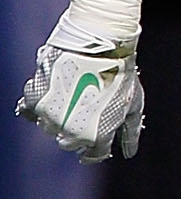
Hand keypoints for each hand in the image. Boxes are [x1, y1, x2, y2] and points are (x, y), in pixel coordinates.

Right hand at [17, 19, 144, 161]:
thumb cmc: (121, 72)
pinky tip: (49, 93)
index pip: (92, 155)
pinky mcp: (35, 98)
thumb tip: (129, 153)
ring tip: (72, 93)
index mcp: (96, 137)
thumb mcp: (133, 104)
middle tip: (84, 108)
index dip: (95, 148)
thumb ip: (130, 132)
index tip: (96, 137)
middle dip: (77, 131)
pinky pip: (28, 111)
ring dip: (58, 116)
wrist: (101, 42)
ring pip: (49, 127)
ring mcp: (51, 116)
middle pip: (69, 143)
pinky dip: (37, 105)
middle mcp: (71, 132)